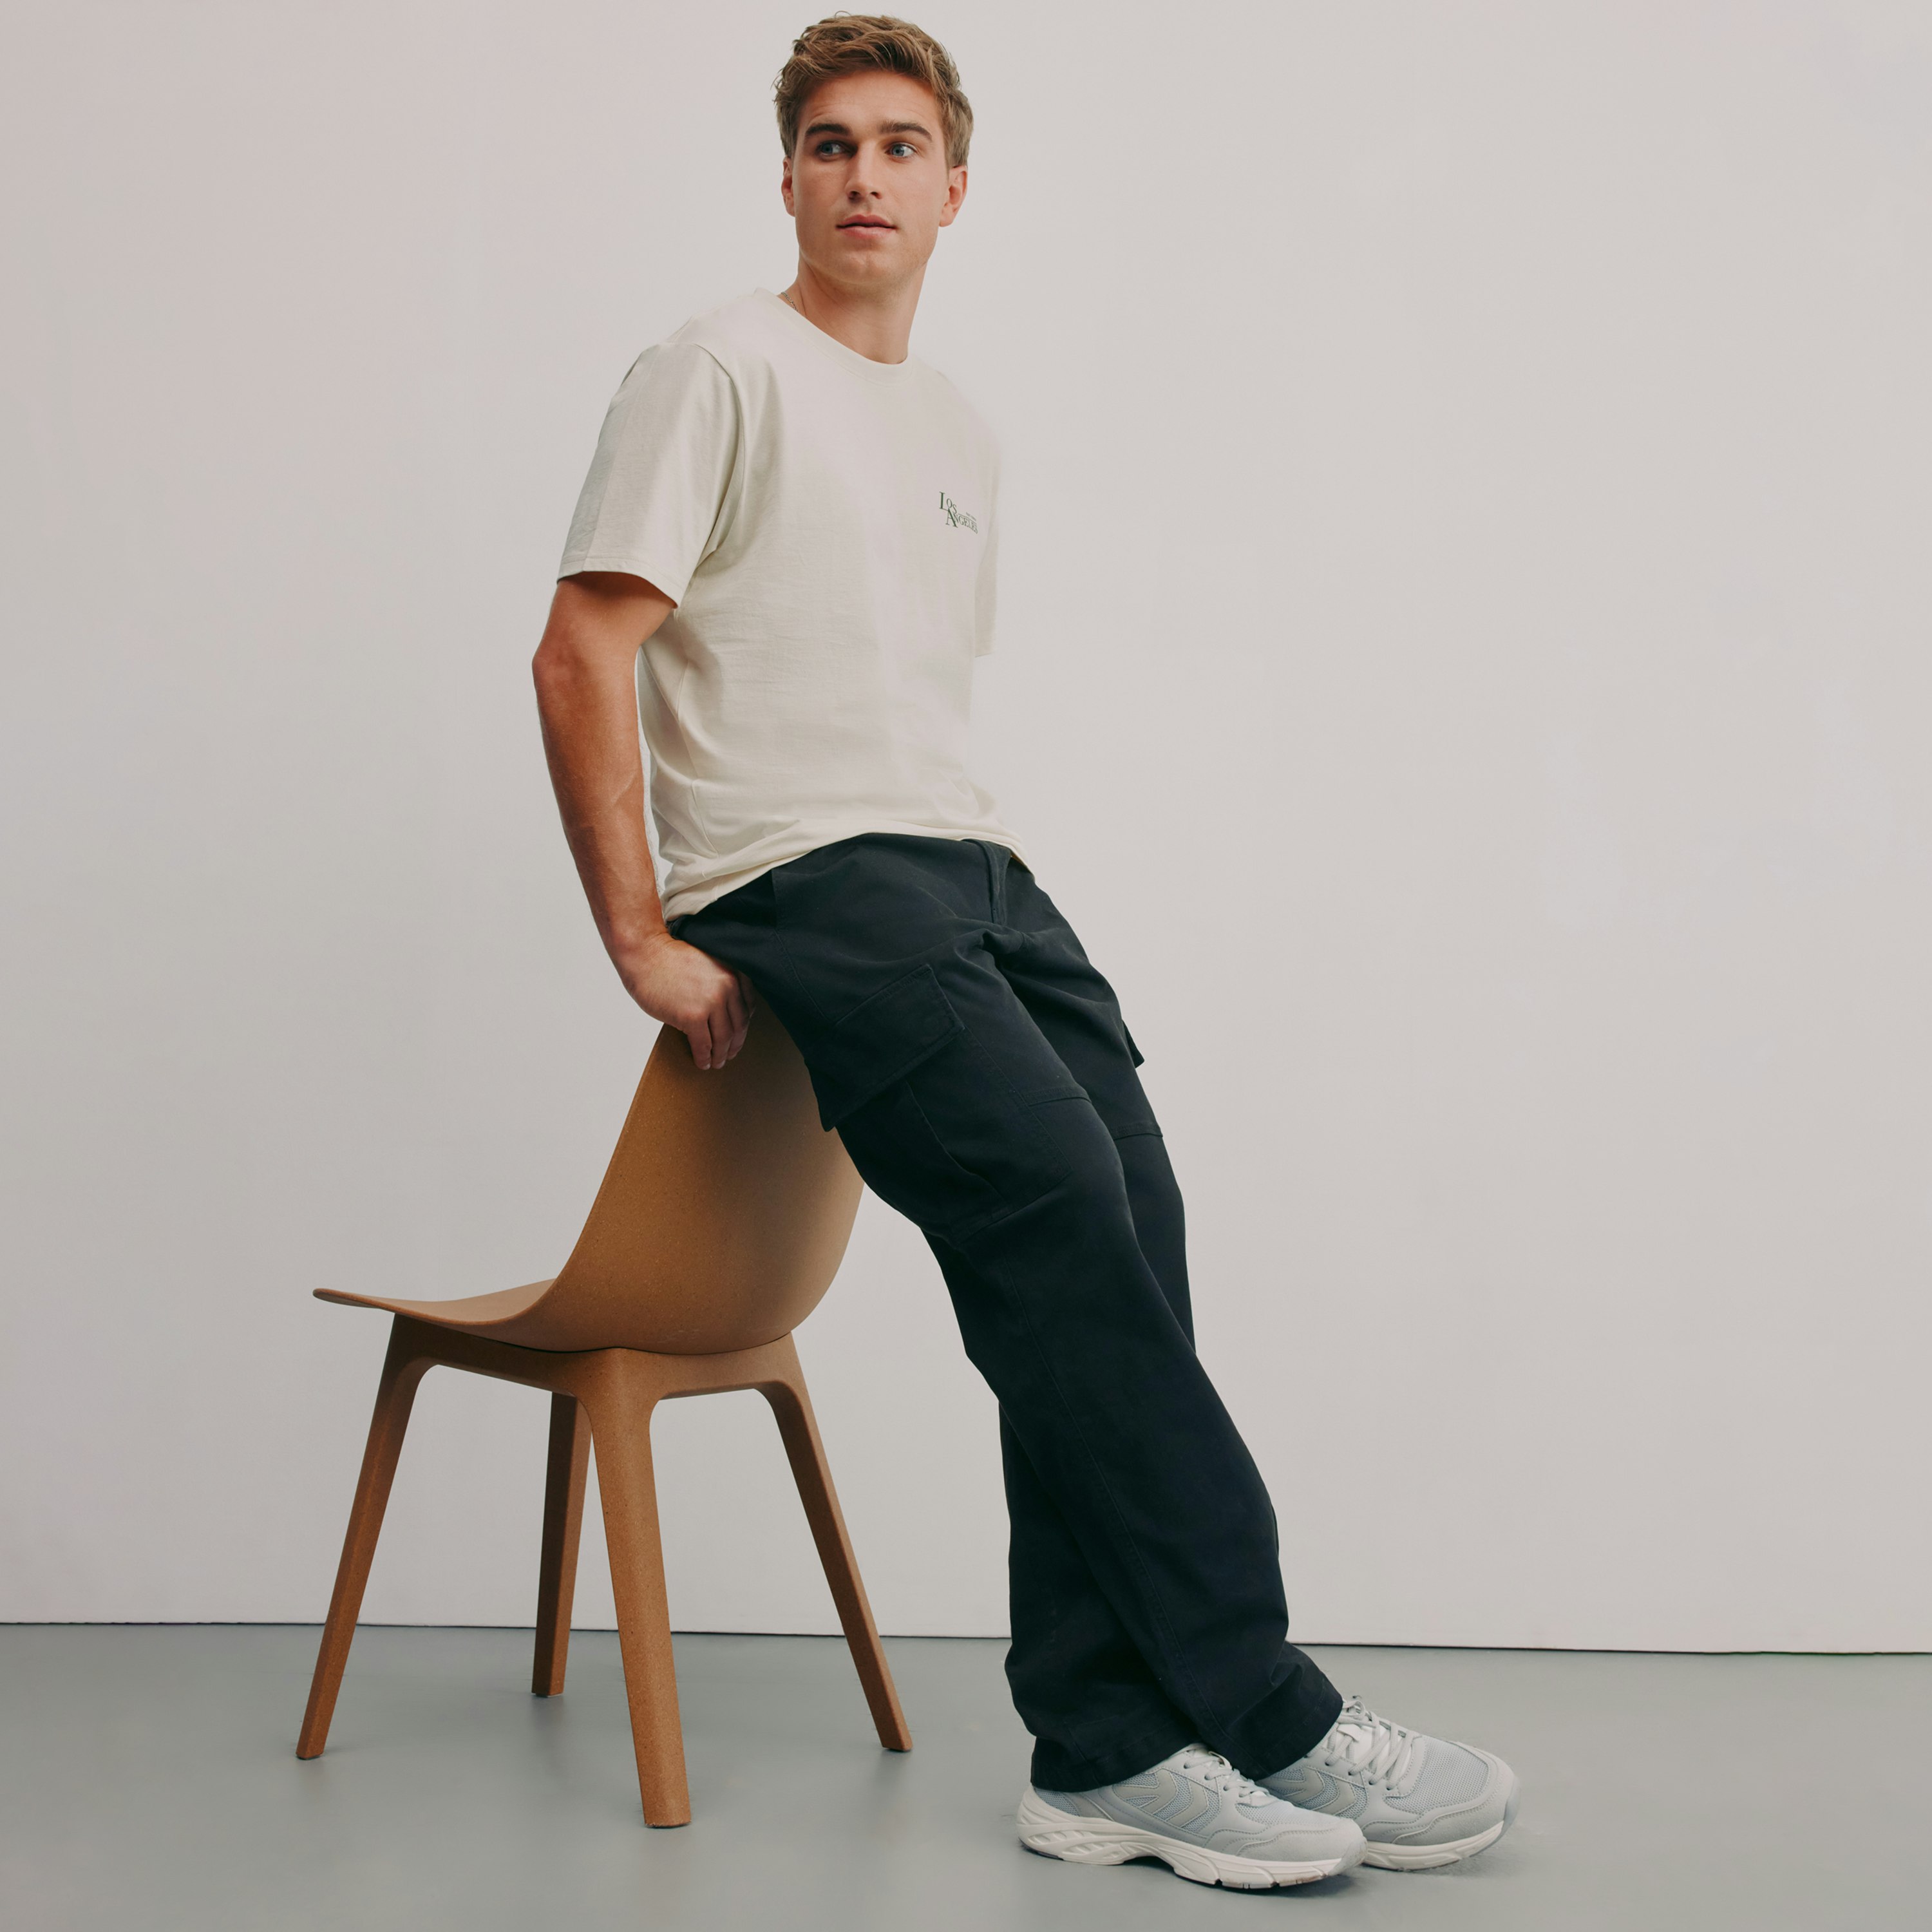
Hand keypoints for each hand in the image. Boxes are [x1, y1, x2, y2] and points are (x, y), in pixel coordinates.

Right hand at [616, 929, 755, 1069]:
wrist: (645, 954)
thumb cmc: (669, 958)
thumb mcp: (708, 963)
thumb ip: (720, 982)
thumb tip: (723, 1012)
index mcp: (732, 973)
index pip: (747, 1006)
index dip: (743, 1025)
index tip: (738, 1035)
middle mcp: (727, 987)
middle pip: (738, 1025)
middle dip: (735, 1044)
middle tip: (731, 1054)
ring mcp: (711, 1002)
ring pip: (723, 1038)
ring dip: (721, 1054)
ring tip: (717, 1062)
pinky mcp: (692, 1016)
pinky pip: (703, 1044)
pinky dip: (704, 1057)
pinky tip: (702, 1062)